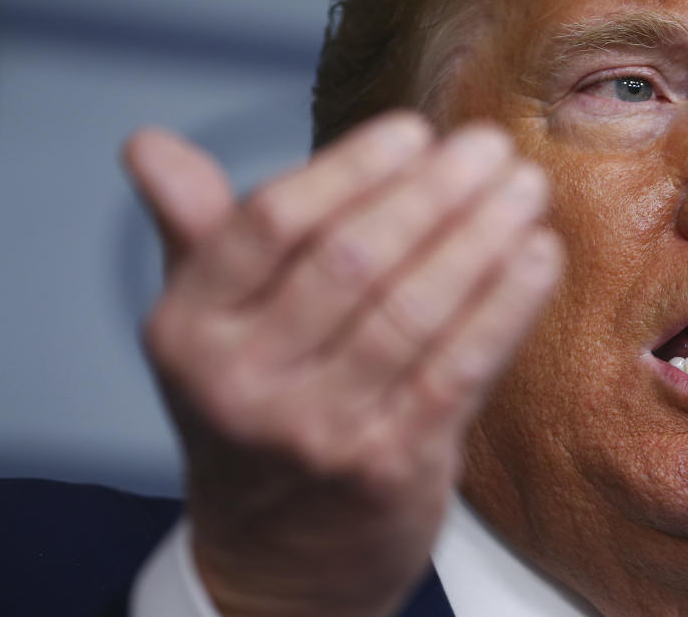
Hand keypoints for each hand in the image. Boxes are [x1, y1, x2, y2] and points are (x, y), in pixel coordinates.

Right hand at [122, 113, 560, 615]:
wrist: (276, 555)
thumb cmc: (253, 411)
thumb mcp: (206, 326)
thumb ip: (197, 231)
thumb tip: (148, 145)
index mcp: (190, 329)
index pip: (271, 224)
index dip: (352, 169)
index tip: (415, 131)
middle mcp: (242, 382)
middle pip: (352, 261)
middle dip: (434, 194)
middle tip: (489, 146)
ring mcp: (317, 432)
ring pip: (413, 312)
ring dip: (482, 239)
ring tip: (525, 188)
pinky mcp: (389, 468)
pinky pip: (459, 369)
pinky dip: (506, 306)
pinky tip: (538, 256)